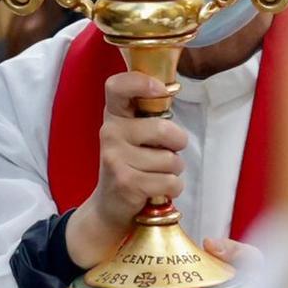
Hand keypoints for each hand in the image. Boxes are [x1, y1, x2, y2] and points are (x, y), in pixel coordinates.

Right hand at [63, 71, 189, 267]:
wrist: (109, 206)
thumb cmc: (131, 164)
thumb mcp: (132, 135)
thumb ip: (148, 115)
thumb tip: (172, 89)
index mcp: (114, 115)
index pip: (117, 86)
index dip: (141, 82)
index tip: (162, 89)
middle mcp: (110, 133)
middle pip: (162, 128)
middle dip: (178, 143)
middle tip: (169, 152)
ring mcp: (115, 158)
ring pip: (171, 159)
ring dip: (174, 170)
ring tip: (158, 174)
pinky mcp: (126, 183)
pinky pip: (170, 182)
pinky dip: (173, 188)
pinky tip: (158, 190)